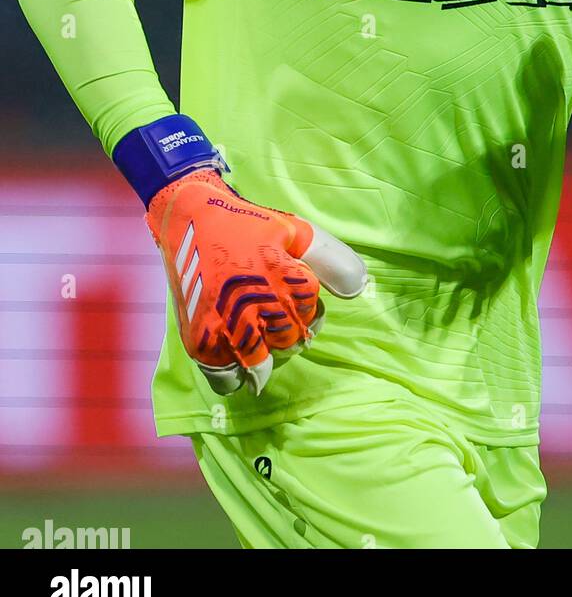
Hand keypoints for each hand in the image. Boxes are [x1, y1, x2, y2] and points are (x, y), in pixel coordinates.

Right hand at [145, 167, 366, 395]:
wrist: (189, 220)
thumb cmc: (246, 224)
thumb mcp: (294, 230)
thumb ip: (329, 257)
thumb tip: (357, 287)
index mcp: (280, 275)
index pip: (310, 310)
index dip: (309, 307)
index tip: (297, 300)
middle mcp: (253, 304)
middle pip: (289, 339)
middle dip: (290, 331)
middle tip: (278, 317)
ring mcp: (223, 324)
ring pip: (261, 362)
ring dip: (267, 354)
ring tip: (262, 336)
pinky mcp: (199, 338)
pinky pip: (225, 376)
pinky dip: (236, 374)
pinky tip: (240, 359)